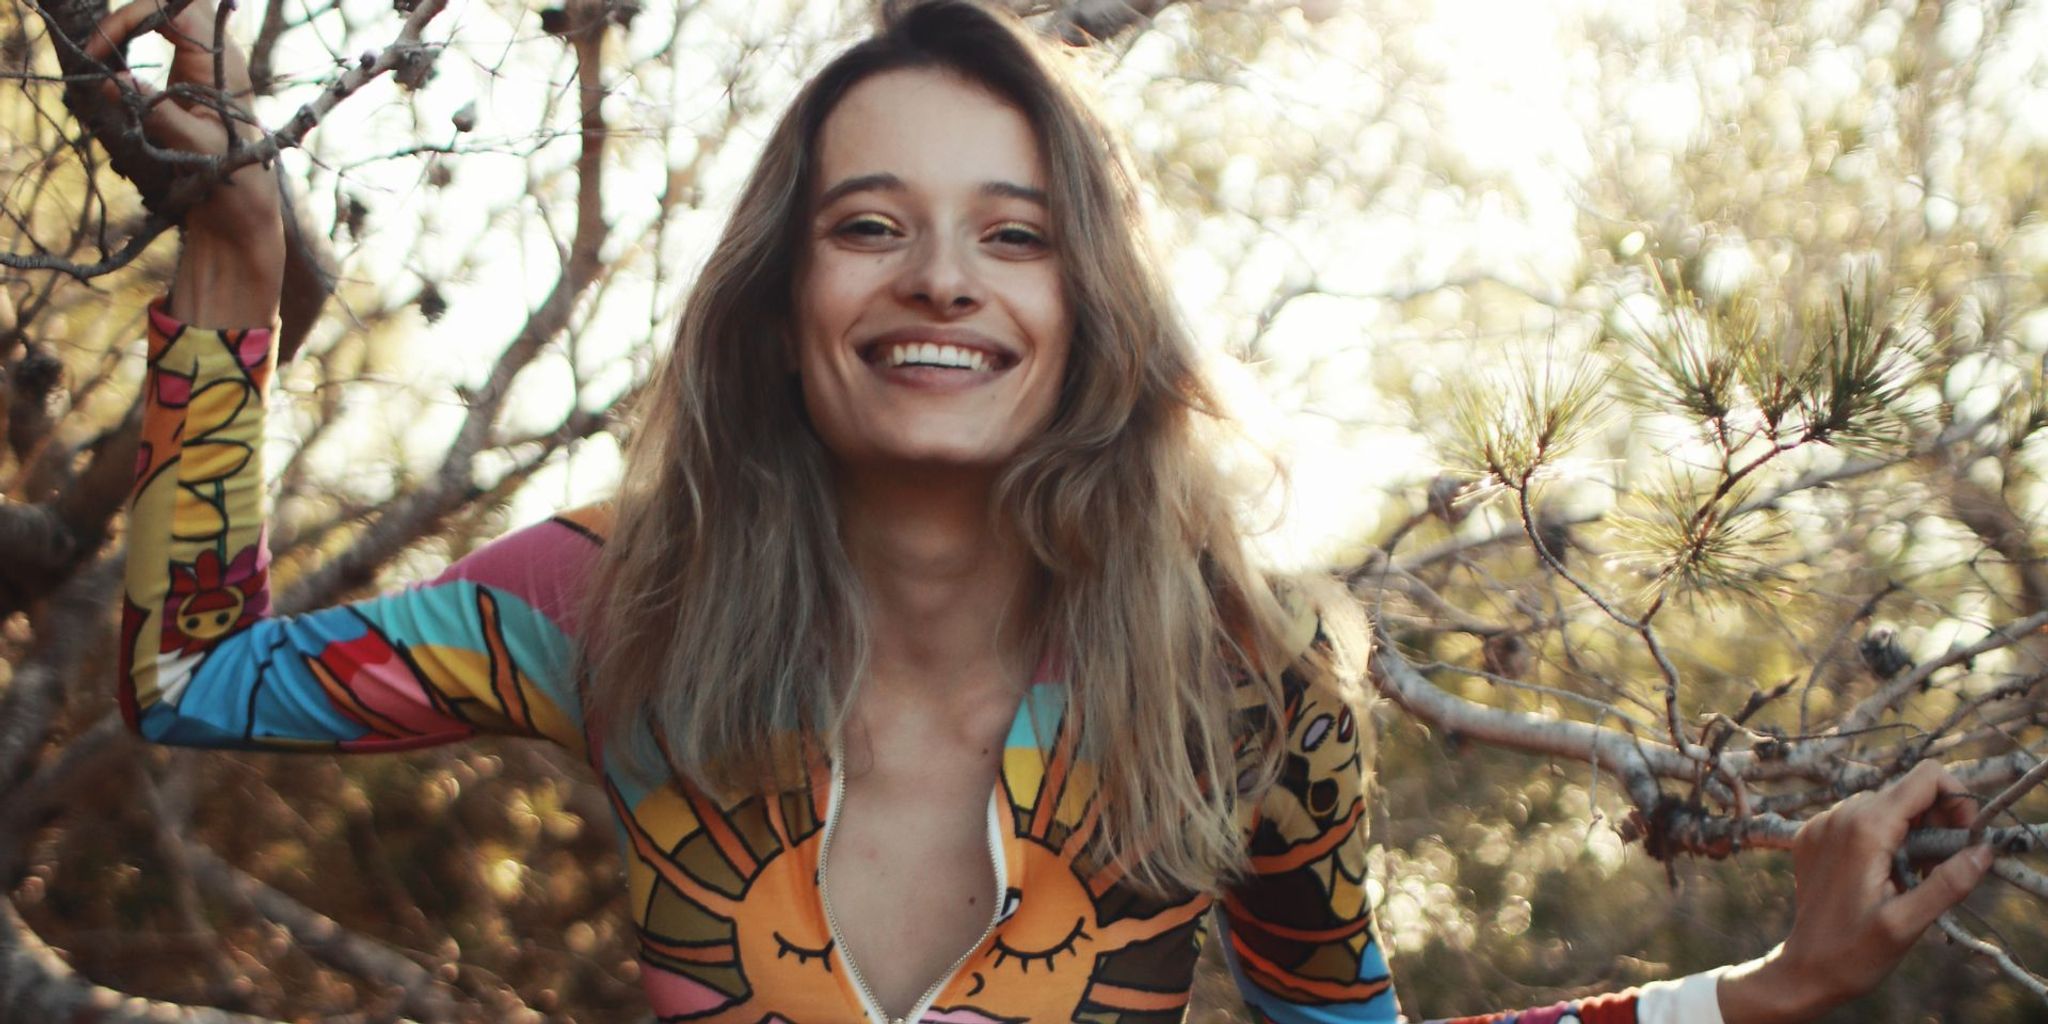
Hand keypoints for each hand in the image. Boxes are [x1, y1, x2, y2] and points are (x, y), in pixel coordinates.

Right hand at [86, 0, 282, 326]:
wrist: (244, 215)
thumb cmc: (232, 184)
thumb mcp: (195, 150)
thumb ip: (157, 113)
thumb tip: (111, 80)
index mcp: (223, 63)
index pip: (170, 9)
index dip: (128, 19)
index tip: (97, 54)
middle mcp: (216, 55)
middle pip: (169, 4)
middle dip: (128, 17)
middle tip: (96, 48)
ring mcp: (204, 63)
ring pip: (161, 18)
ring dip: (125, 30)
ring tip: (98, 60)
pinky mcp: (190, 78)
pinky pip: (158, 41)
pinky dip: (129, 47)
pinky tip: (110, 71)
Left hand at [1719, 760, 1994, 1022]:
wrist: (1805, 969)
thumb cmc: (1855, 952)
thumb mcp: (1908, 924)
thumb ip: (1947, 884)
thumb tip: (1982, 850)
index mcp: (1863, 829)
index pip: (1924, 778)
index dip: (1955, 800)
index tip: (1961, 838)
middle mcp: (1838, 815)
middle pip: (1906, 790)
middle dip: (1934, 821)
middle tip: (1935, 867)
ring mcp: (1821, 823)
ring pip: (1884, 803)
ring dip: (1909, 830)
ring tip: (1909, 875)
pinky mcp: (1813, 834)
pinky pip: (1859, 817)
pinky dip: (1881, 836)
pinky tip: (1884, 873)